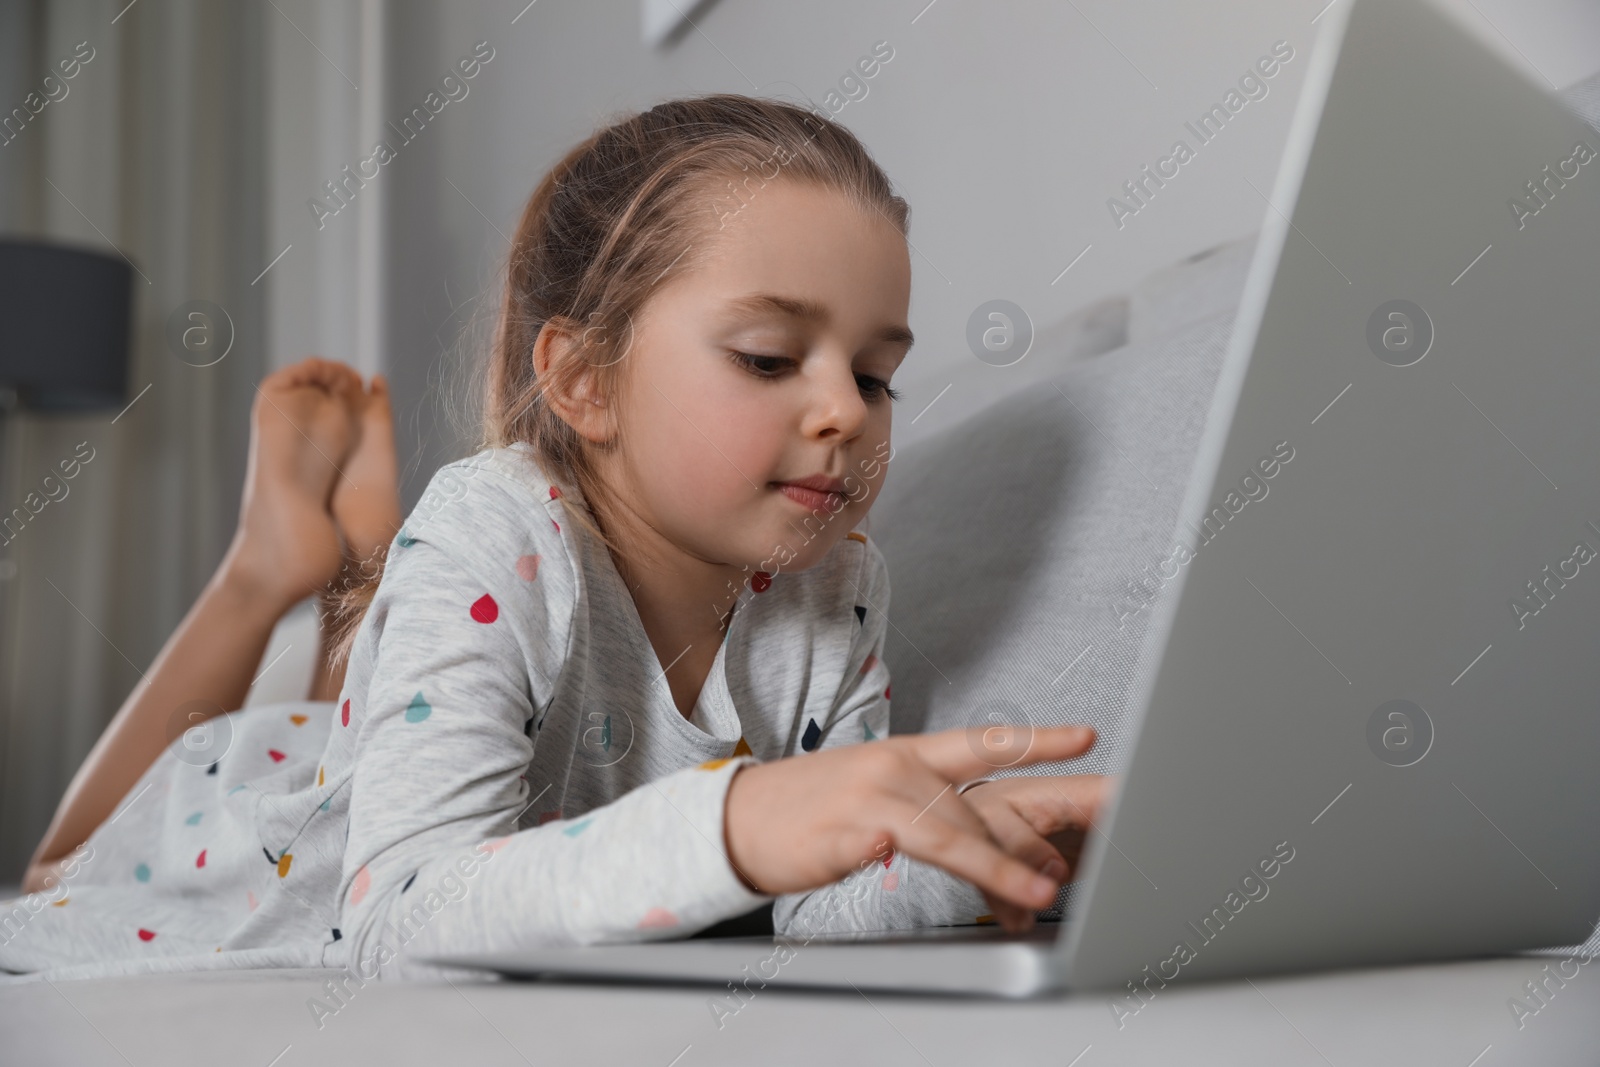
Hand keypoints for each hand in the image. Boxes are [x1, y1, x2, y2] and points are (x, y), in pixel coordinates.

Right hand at [723, 723, 1098, 931]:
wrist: (737, 820)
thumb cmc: (810, 813)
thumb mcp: (876, 797)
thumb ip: (928, 810)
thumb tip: (981, 837)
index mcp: (907, 755)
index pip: (983, 742)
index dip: (1037, 740)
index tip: (1086, 736)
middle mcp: (895, 768)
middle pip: (976, 805)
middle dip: (1023, 847)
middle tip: (1058, 876)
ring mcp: (871, 796)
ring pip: (949, 831)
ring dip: (996, 867)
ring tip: (1032, 893)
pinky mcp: (847, 828)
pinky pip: (896, 844)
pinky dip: (918, 855)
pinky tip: (928, 866)